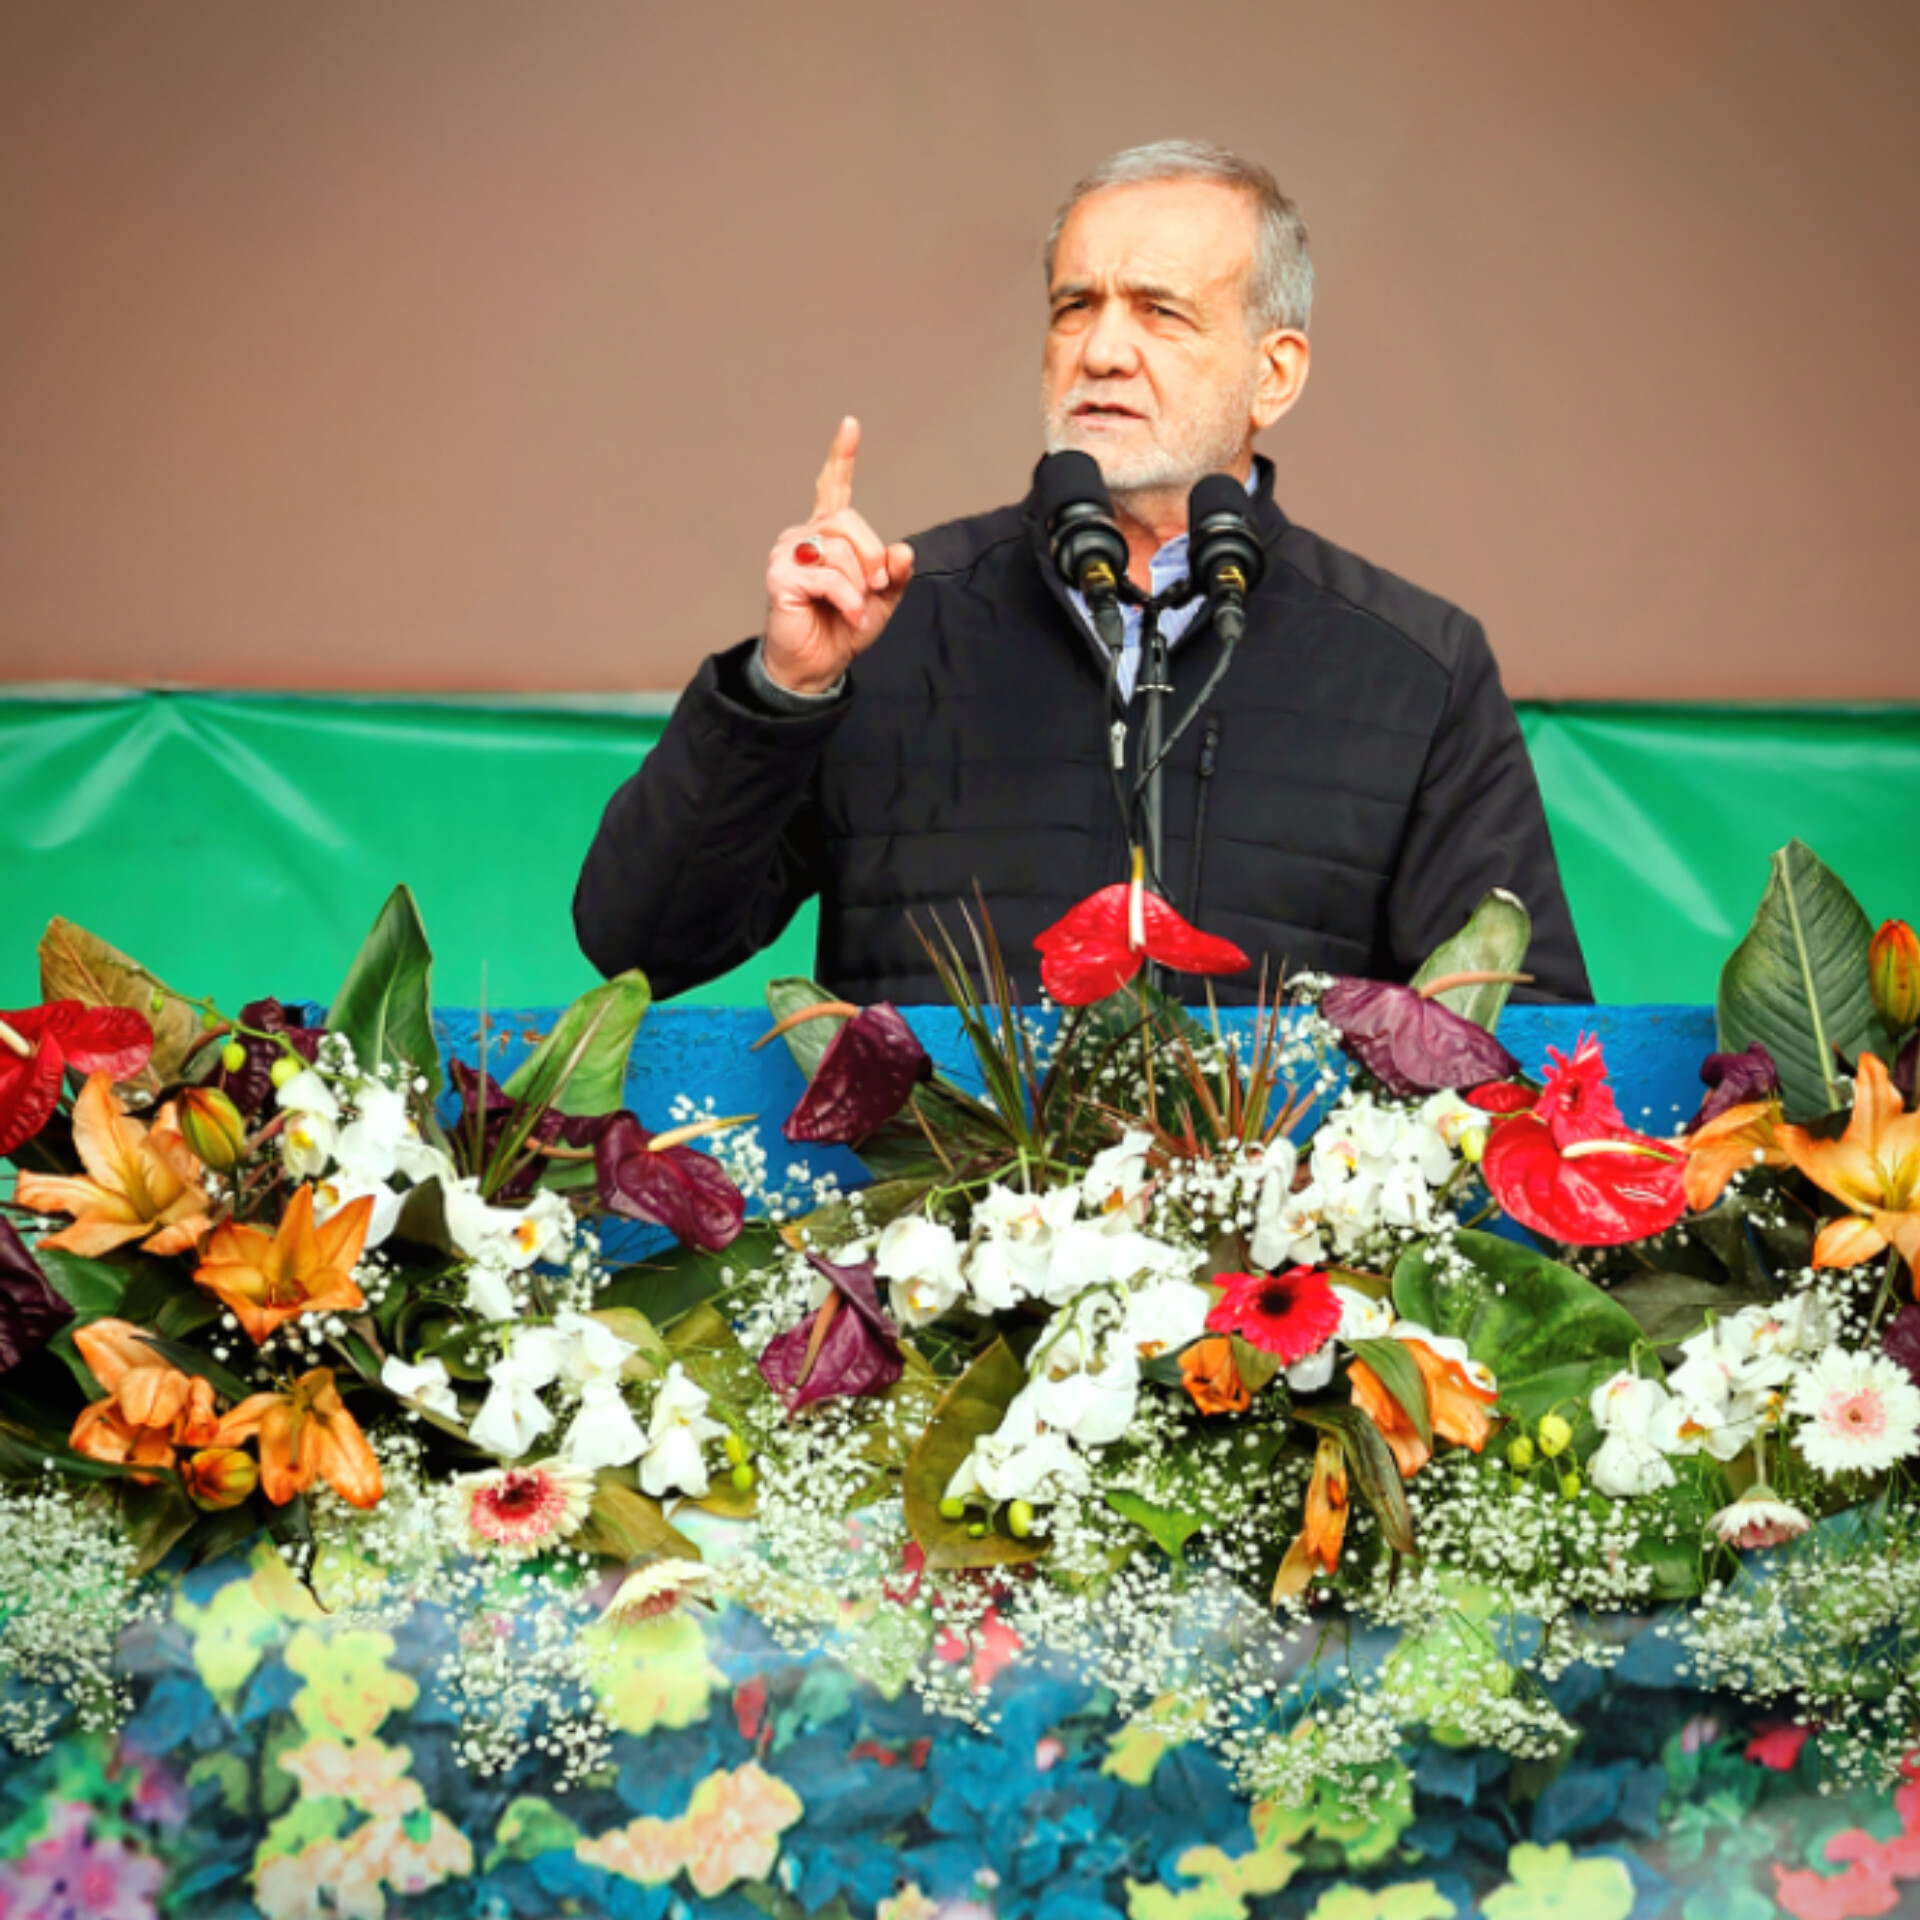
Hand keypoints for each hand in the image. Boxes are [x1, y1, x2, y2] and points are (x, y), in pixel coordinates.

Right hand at [763, 416, 915, 695]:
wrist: (817, 666)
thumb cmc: (842, 629)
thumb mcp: (882, 600)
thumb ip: (894, 573)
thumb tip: (902, 550)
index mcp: (827, 535)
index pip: (833, 488)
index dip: (842, 457)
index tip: (850, 424)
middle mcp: (803, 536)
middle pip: (849, 521)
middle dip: (872, 558)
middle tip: (874, 588)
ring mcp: (786, 553)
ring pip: (841, 550)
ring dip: (860, 587)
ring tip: (856, 610)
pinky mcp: (779, 575)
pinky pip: (829, 576)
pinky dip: (848, 600)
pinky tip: (849, 616)